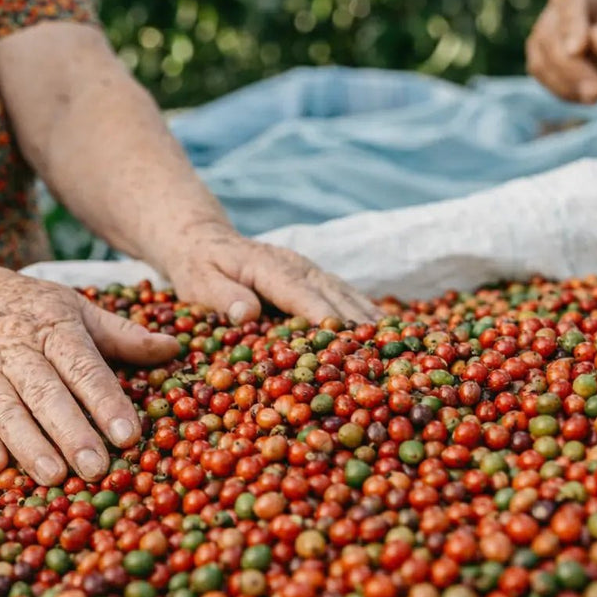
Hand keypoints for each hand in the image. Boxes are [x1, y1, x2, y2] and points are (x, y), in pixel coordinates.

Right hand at [0, 261, 181, 483]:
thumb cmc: (29, 308)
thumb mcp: (76, 309)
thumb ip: (124, 335)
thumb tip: (175, 347)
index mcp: (54, 326)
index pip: (84, 366)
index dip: (106, 401)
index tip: (128, 434)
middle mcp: (16, 346)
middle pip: (45, 392)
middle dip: (71, 431)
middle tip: (96, 468)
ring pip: (5, 407)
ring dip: (28, 443)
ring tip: (53, 476)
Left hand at [145, 222, 382, 324]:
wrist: (204, 240)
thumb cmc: (198, 267)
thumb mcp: (198, 281)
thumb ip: (220, 295)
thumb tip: (245, 312)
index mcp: (270, 268)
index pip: (301, 294)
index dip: (324, 317)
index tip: (345, 340)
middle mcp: (299, 267)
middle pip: (335, 297)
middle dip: (358, 326)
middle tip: (382, 356)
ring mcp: (312, 272)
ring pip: (348, 296)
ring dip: (371, 321)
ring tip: (399, 347)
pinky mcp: (317, 280)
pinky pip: (348, 297)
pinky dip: (368, 315)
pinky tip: (389, 334)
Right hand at [526, 0, 596, 103]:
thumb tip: (596, 40)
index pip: (570, 9)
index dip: (572, 29)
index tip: (577, 50)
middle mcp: (554, 11)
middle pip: (552, 40)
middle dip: (573, 69)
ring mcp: (540, 36)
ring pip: (543, 63)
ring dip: (568, 85)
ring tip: (596, 97)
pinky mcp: (537, 60)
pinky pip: (544, 79)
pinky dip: (565, 91)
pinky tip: (584, 94)